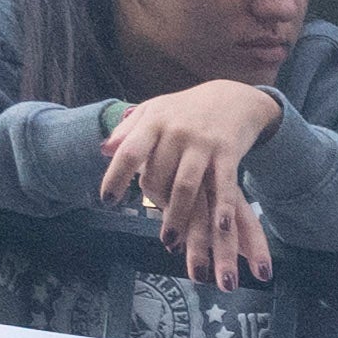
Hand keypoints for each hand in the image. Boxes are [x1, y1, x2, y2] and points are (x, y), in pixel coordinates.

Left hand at [94, 75, 287, 283]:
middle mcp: (177, 131)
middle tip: (157, 230)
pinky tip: (219, 227)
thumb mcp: (155, 110)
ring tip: (171, 240)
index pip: (129, 152)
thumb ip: (129, 130)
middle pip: (158, 174)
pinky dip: (222, 207)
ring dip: (178, 215)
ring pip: (186, 185)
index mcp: (155, 120)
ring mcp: (204, 143)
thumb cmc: (187, 109)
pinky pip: (223, 184)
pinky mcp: (229, 152)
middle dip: (154, 203)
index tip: (107, 201)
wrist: (234, 97)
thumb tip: (104, 150)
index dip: (116, 176)